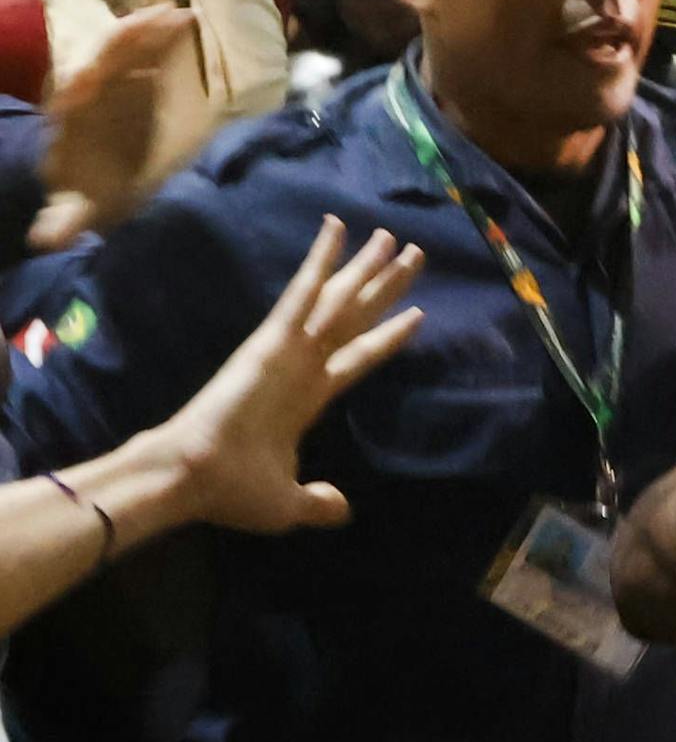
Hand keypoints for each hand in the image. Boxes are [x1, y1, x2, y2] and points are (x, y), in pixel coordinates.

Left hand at [32, 6, 198, 249]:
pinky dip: (164, 37)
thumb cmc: (86, 192)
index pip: (72, 93)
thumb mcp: (75, 209)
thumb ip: (64, 222)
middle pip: (104, 59)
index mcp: (70, 120)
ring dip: (149, 30)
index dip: (82, 81)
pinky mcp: (134, 80)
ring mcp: (112, 83)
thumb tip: (46, 240)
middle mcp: (87, 94)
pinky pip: (148, 53)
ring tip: (179, 14)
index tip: (93, 71)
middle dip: (126, 40)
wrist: (91, 178)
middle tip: (157, 21)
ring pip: (126, 49)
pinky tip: (187, 23)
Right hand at [165, 218, 424, 534]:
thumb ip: (318, 502)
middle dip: (385, 286)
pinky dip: (320, 261)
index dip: (388, 336)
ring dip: (366, 268)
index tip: (417, 313)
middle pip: (357, 317)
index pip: (360, 357)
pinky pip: (302, 293)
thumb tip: (341, 511)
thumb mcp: (289, 503)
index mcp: (310, 397)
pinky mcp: (272, 340)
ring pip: (339, 299)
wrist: (192, 478)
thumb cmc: (233, 490)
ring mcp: (290, 350)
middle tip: (414, 254)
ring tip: (394, 237)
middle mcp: (305, 366)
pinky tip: (337, 230)